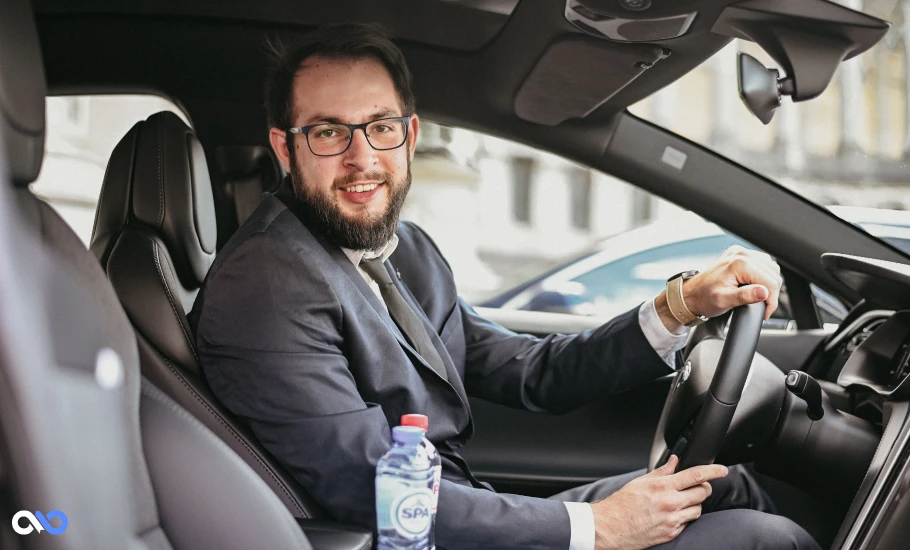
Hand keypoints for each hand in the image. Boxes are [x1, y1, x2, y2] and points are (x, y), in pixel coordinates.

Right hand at [591, 456, 726, 549]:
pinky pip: (688, 522)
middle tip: (697, 485)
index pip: (696, 475)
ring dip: (695, 503)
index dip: (714, 471)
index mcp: (662, 487)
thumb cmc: (622, 504)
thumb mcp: (640, 482)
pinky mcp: (671, 533)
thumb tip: (675, 461)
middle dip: (704, 487)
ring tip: (682, 500)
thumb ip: (662, 471)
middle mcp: (670, 503)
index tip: (723, 470)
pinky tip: (673, 513)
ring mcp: (673, 520)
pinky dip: (685, 516)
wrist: (610, 527)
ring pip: (698, 509)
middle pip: (703, 493)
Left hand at [656, 245, 783, 330]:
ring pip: (770, 268)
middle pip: (773, 274)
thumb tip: (764, 293)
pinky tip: (756, 286)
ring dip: (769, 284)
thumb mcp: (724, 301)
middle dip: (771, 293)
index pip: (769, 282)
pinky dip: (763, 276)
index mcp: (739, 263)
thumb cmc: (704, 298)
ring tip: (759, 297)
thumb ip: (744, 296)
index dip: (771, 301)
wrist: (691, 294)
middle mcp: (742, 254)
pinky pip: (762, 264)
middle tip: (763, 307)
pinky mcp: (740, 255)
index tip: (765, 312)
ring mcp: (741, 253)